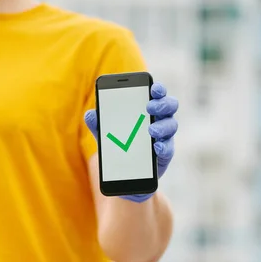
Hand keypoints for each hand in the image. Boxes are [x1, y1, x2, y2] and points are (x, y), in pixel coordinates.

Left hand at [84, 83, 178, 202]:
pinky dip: (163, 146)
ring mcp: (164, 137)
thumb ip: (99, 124)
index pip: (157, 94)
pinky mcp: (164, 155)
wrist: (125, 174)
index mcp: (147, 110)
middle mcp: (160, 120)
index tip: (153, 87)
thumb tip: (89, 114)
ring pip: (171, 126)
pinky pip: (168, 148)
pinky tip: (155, 146)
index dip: (158, 89)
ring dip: (162, 126)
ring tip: (151, 130)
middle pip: (170, 106)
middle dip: (162, 104)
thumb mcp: (106, 134)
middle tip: (149, 107)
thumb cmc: (119, 145)